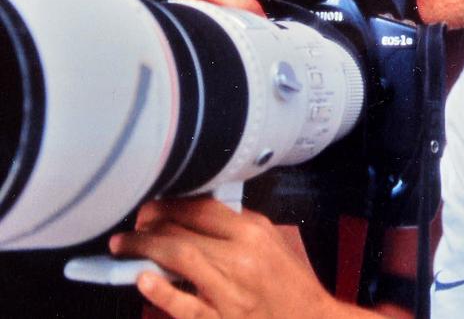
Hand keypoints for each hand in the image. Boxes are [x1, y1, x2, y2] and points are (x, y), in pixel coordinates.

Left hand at [109, 197, 366, 318]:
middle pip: (185, 233)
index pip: (200, 209)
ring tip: (123, 247)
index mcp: (252, 232)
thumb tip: (192, 212)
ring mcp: (230, 293)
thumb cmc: (288, 280)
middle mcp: (240, 258)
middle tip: (130, 227)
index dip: (168, 205)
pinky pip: (188, 308)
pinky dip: (163, 293)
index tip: (149, 208)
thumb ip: (233, 224)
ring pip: (181, 261)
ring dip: (146, 251)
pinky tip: (143, 280)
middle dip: (150, 227)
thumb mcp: (268, 239)